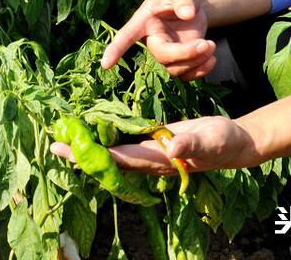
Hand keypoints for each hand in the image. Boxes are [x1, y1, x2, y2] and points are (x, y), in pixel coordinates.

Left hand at [52, 116, 257, 173]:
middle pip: (111, 160)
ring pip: (116, 153)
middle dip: (84, 154)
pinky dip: (109, 137)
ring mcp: (152, 153)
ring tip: (67, 137)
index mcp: (160, 161)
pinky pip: (127, 143)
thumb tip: (170, 147)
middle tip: (54, 143)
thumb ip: (191, 143)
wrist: (236, 142)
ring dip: (92, 147)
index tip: (70, 151)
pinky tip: (97, 129)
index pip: (120, 160)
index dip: (95, 156)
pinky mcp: (155, 141)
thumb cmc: (225, 141)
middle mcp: (151, 161)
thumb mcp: (210, 139)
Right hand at [101, 0, 216, 80]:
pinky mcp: (181, 61)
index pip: (127, 36)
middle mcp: (152, 39)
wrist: (195, 5)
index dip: (116, 49)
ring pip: (175, 69)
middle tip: (207, 43)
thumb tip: (187, 14)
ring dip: (197, 61)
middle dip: (185, 54)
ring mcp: (167, 52)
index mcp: (144, 21)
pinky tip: (211, 59)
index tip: (105, 64)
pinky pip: (186, 75)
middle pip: (162, 56)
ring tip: (212, 44)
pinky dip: (201, 71)